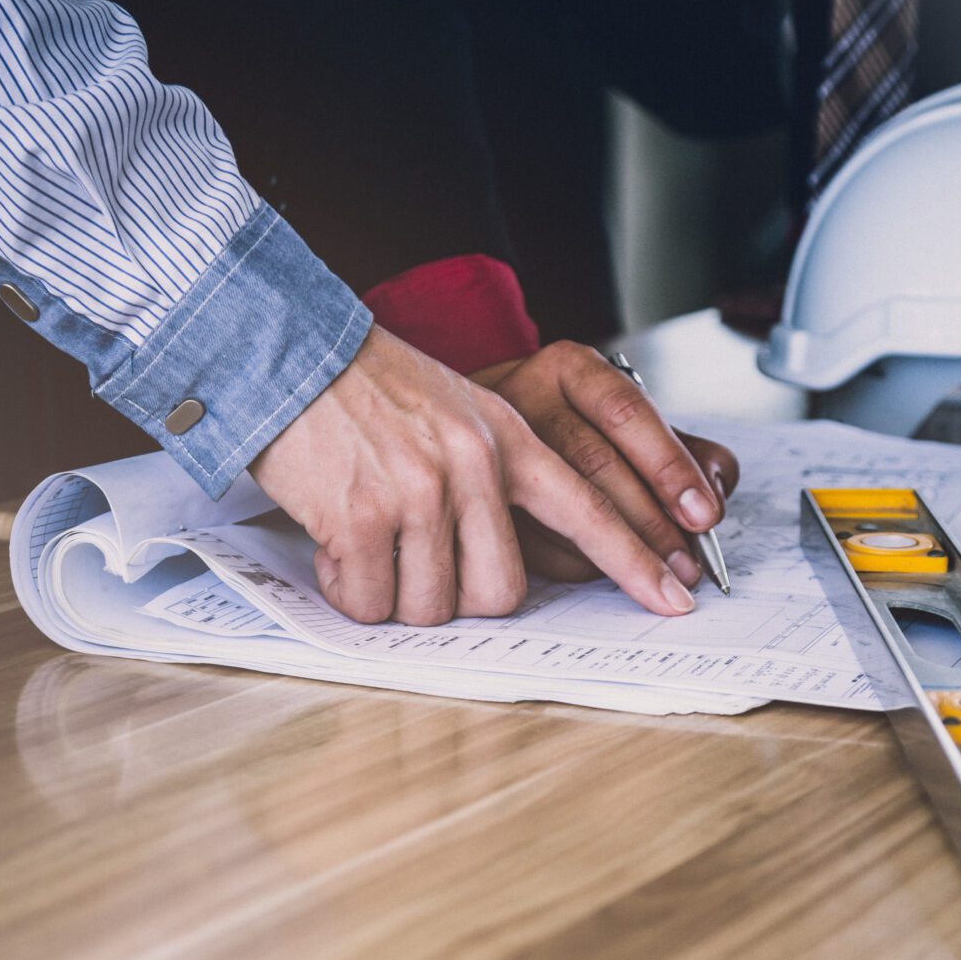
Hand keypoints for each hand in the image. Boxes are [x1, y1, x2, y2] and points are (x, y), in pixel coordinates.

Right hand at [251, 325, 699, 625]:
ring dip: (394, 595)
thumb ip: (492, 473)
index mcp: (504, 439)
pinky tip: (335, 546)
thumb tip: (500, 566)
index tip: (676, 601)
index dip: (634, 564)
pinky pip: (369, 602)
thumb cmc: (364, 391)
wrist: (284, 351)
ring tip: (367, 542)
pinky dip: (348, 590)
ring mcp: (416, 494)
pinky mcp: (358, 519)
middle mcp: (471, 466)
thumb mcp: (454, 410)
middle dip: (457, 597)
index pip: (588, 510)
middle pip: (499, 592)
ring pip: (431, 608)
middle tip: (419, 565)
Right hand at [470, 341, 738, 587]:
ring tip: (661, 579)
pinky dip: (582, 565)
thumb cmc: (569, 428)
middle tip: (688, 563)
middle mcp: (524, 399)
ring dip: (622, 553)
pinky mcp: (475, 501)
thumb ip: (682, 449)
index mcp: (568, 370)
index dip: (670, 466)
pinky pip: (535, 542)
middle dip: (652, 522)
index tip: (704, 513)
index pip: (625, 411)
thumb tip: (712, 496)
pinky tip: (607, 572)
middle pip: (596, 462)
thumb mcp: (626, 422)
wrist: (470, 429)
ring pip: (563, 506)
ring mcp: (489, 451)